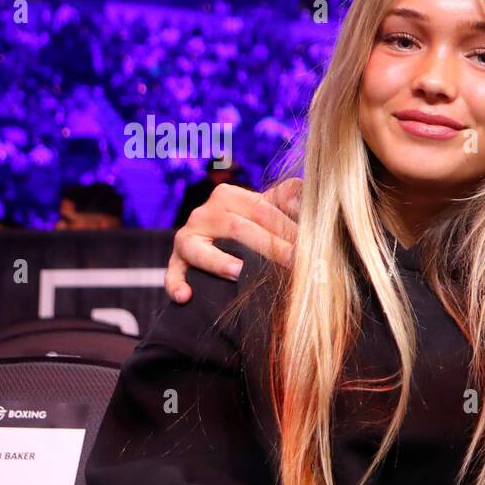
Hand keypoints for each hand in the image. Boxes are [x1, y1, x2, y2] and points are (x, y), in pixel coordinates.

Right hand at [166, 179, 301, 302]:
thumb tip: (304, 188)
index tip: (311, 247)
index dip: (288, 229)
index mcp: (228, 196)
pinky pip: (172, 272)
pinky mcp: (176, 261)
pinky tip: (186, 297)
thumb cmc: (253, 225)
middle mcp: (204, 213)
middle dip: (269, 248)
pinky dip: (177, 284)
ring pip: (200, 249)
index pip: (262, 211)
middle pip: (238, 229)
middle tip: (295, 266)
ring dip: (219, 263)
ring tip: (241, 274)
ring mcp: (187, 238)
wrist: (219, 241)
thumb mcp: (268, 207)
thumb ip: (286, 197)